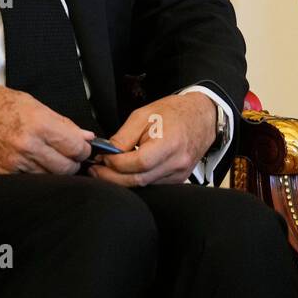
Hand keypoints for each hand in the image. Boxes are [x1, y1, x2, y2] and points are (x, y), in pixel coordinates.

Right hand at [0, 80, 93, 174]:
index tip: (83, 146)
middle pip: (66, 167)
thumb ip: (59, 121)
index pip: (76, 146)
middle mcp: (28, 145)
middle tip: (70, 155)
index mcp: (38, 122)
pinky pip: (30, 181)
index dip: (84, 148)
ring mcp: (14, 162)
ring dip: (56, 171)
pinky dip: (37, 175)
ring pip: (50, 177)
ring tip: (52, 159)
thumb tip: (84, 135)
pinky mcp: (2, 174)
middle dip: (73, 162)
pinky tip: (34, 164)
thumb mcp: (29, 102)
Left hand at [88, 92, 216, 186]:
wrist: (201, 116)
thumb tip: (106, 154)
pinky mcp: (179, 179)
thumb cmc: (173, 112)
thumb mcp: (143, 115)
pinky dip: (137, 179)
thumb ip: (123, 137)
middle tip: (96, 170)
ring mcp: (179, 174)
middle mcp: (177, 163)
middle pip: (139, 180)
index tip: (101, 159)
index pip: (138, 164)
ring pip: (144, 185)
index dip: (116, 164)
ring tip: (108, 170)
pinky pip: (153, 184)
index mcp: (169, 144)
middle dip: (113, 177)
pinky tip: (127, 171)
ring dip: (123, 180)